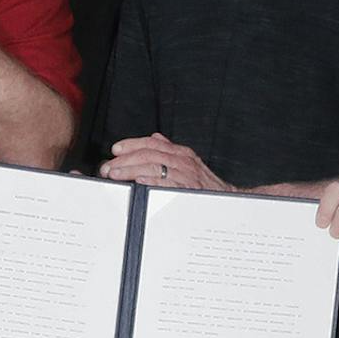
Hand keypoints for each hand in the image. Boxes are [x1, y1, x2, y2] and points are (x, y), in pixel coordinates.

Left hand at [99, 133, 232, 190]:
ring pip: (153, 165)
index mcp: (181, 153)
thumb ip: (171, 150)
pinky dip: (152, 181)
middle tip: (109, 167)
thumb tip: (155, 138)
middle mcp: (183, 161)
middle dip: (125, 159)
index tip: (115, 149)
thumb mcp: (190, 163)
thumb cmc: (206, 185)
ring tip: (116, 174)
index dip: (132, 144)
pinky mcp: (189, 190)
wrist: (229, 200)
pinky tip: (138, 181)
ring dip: (131, 169)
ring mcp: (187, 175)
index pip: (152, 142)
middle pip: (149, 153)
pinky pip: (167, 183)